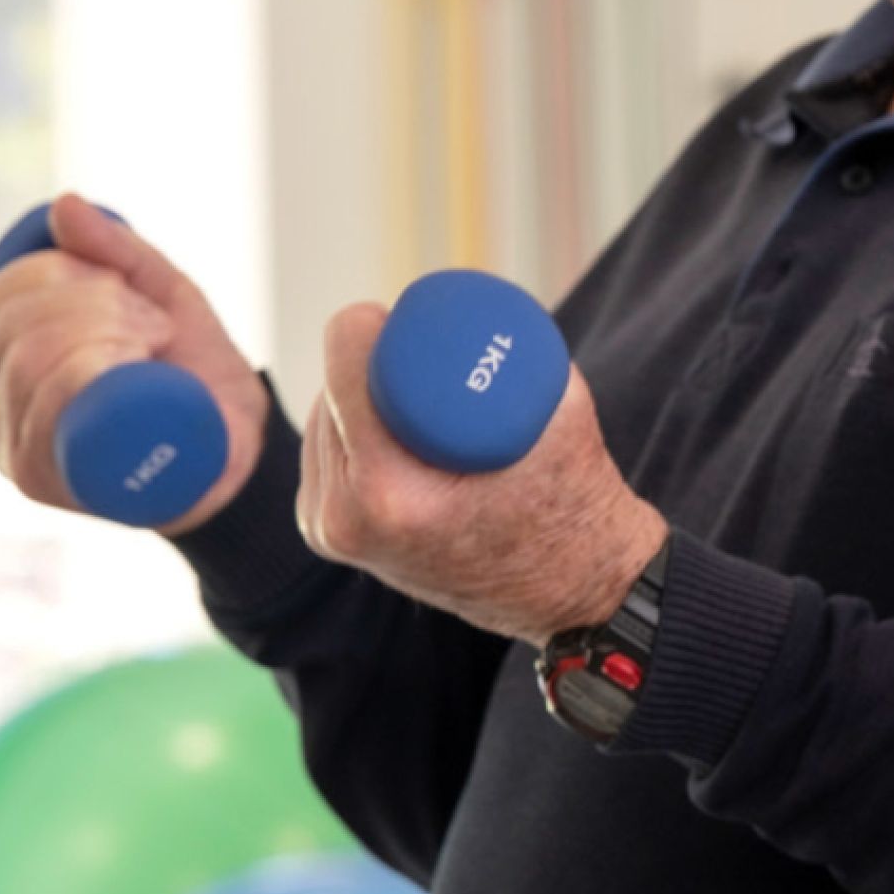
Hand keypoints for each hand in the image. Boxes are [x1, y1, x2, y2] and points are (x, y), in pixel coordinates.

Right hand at [0, 195, 268, 532]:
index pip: (0, 298)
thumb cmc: (194, 376)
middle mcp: (1, 410)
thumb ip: (118, 252)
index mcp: (13, 358)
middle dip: (90, 306)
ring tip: (154, 349)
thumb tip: (63, 206)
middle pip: (13, 332)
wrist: (240, 455)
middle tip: (155, 325)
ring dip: (98, 334)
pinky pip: (40, 419)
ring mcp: (17, 452)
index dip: (58, 274)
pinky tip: (124, 371)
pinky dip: (83, 376)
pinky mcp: (44, 484)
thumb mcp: (164, 299)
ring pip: (27, 367)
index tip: (125, 287)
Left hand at [299, 299, 667, 644]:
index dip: (362, 325)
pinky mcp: (327, 535)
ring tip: (405, 381)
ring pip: (322, 422)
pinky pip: (323, 454)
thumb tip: (479, 305)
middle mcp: (345, 519)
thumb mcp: (558, 414)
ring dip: (353, 393)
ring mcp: (329, 532)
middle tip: (412, 342)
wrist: (568, 588)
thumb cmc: (571, 501)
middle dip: (364, 359)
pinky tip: (378, 417)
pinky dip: (347, 427)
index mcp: (389, 494)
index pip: (344, 370)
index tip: (395, 314)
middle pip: (329, 394)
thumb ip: (523, 352)